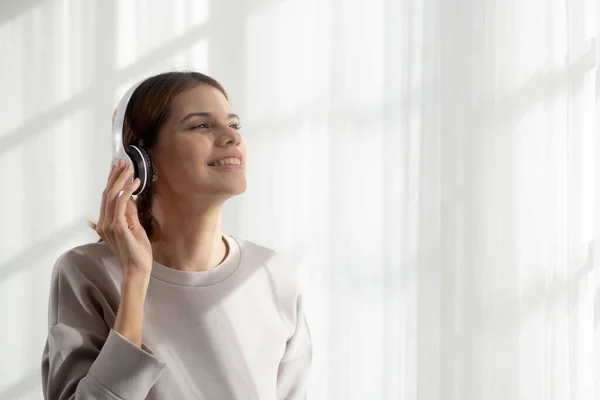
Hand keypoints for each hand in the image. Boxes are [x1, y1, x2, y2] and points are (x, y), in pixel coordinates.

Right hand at [96, 159, 152, 280]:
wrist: (137, 270)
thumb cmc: (137, 252)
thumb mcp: (134, 228)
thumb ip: (129, 214)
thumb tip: (129, 198)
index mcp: (106, 223)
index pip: (108, 197)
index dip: (112, 181)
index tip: (118, 167)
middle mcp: (104, 223)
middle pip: (107, 193)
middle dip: (115, 175)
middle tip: (121, 161)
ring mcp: (109, 225)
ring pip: (112, 196)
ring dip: (121, 179)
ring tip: (129, 167)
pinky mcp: (117, 227)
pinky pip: (120, 204)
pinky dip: (127, 191)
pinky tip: (134, 182)